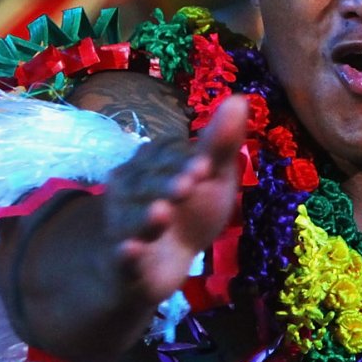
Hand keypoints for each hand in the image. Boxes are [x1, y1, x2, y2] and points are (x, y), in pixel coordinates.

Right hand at [108, 96, 250, 304]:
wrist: (163, 263)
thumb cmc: (190, 210)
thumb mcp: (211, 177)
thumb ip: (220, 144)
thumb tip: (240, 98)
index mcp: (150, 164)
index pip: (165, 156)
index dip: (184, 161)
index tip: (206, 165)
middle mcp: (129, 190)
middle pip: (147, 186)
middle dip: (166, 185)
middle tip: (187, 186)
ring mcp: (124, 227)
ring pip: (131, 220)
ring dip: (145, 218)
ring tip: (160, 213)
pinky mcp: (125, 264)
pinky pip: (121, 258)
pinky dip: (125, 254)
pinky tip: (129, 250)